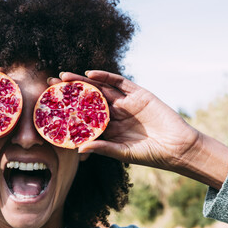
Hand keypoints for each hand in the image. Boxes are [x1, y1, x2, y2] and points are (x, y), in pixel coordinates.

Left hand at [53, 71, 227, 187]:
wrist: (178, 147)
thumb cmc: (150, 154)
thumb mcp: (123, 153)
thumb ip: (102, 148)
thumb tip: (79, 149)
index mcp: (108, 127)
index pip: (84, 115)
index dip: (68, 109)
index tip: (50, 105)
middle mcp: (114, 112)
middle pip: (88, 98)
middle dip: (70, 91)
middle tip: (50, 84)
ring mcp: (125, 102)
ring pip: (101, 87)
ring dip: (83, 81)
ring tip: (64, 76)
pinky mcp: (138, 94)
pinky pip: (120, 82)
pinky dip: (106, 76)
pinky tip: (90, 73)